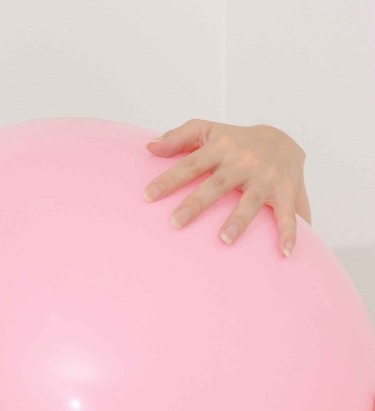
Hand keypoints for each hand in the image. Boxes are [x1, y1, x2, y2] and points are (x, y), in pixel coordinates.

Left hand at [141, 119, 310, 257]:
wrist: (284, 140)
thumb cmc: (235, 141)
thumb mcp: (209, 131)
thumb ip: (179, 137)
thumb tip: (149, 147)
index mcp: (221, 148)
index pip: (190, 163)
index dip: (169, 179)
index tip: (147, 196)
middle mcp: (243, 161)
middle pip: (217, 184)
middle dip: (196, 203)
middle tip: (175, 222)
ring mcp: (265, 177)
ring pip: (250, 200)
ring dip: (239, 220)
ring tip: (224, 240)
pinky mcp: (285, 191)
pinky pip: (287, 214)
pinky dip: (289, 232)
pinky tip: (284, 253)